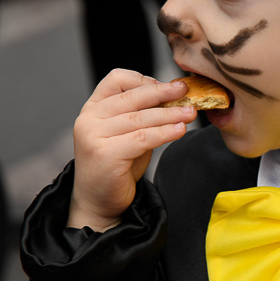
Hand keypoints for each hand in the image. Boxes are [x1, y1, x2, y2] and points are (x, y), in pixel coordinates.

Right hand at [68, 69, 195, 230]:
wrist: (98, 201)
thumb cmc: (117, 165)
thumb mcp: (129, 133)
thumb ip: (143, 115)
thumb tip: (175, 98)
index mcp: (93, 108)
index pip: (117, 80)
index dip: (144, 79)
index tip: (168, 85)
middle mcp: (89, 119)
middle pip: (132, 97)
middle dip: (163, 93)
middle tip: (186, 91)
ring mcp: (93, 136)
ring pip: (140, 118)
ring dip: (169, 114)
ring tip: (190, 113)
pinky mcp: (104, 154)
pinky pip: (142, 138)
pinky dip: (164, 132)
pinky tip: (180, 130)